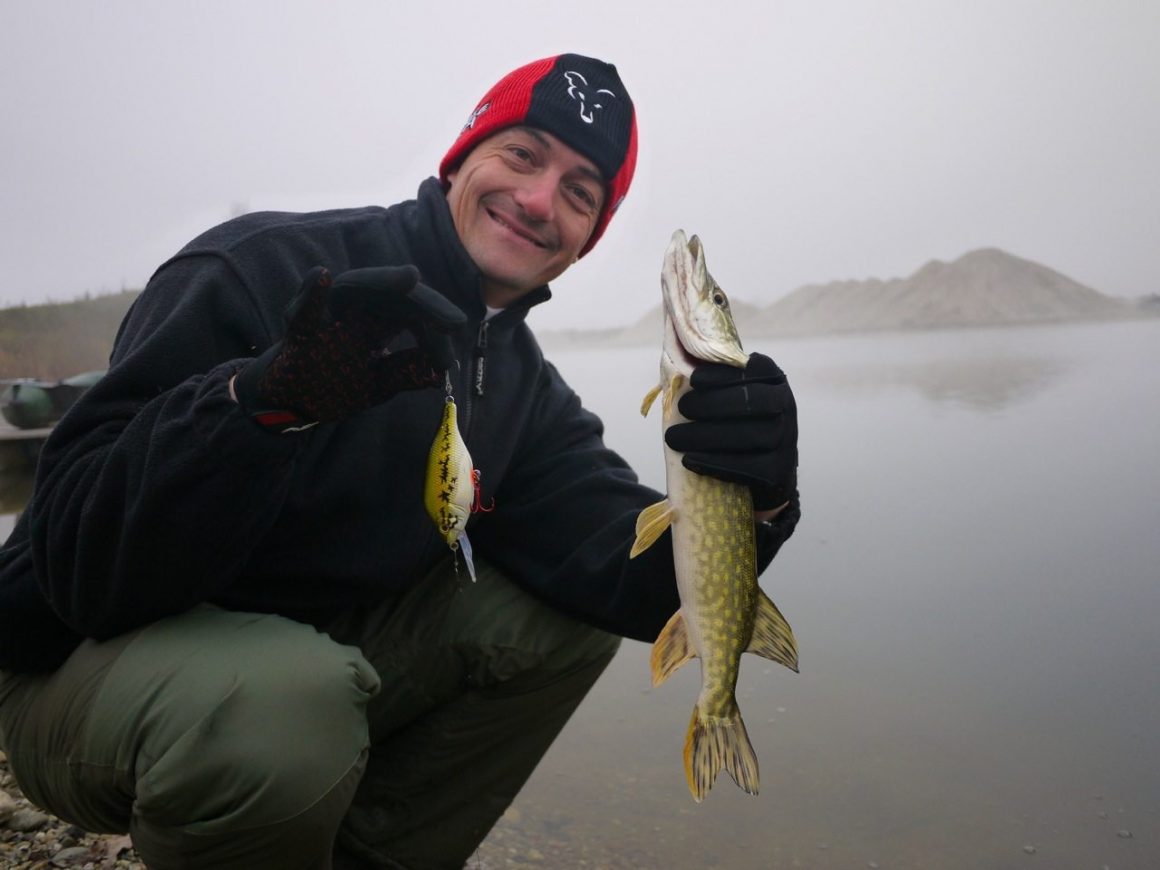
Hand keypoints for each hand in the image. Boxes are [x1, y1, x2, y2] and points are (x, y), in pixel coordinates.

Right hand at [234, 265, 465, 429]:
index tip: (451, 349)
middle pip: (390, 295)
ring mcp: (324, 320)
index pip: (410, 312)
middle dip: (423, 302)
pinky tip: (321, 275)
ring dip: (380, 282)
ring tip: (410, 277)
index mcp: (374, 322)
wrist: (289, 402)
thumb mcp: (377, 384)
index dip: (434, 325)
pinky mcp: (297, 336)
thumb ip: (405, 374)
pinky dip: (309, 295)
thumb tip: (440, 373)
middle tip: (454, 320)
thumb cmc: (333, 384)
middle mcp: (352, 313)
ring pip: (352, 290)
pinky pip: (301, 315)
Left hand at [664, 352, 797, 510]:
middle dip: (712, 404)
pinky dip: (714, 463)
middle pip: (752, 401)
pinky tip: (690, 459)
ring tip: (673, 438)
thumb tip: (678, 364)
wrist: (765, 472)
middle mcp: (786, 406)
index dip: (723, 373)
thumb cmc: (739, 424)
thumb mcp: (733, 396)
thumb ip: (714, 380)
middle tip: (681, 408)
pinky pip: (745, 467)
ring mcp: (786, 440)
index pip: (754, 369)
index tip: (694, 379)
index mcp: (773, 381)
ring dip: (705, 436)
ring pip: (746, 435)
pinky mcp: (778, 471)